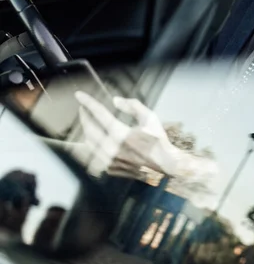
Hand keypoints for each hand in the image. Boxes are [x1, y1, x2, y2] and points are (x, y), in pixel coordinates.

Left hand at [74, 91, 216, 180]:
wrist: (164, 165)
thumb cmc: (157, 139)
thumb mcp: (150, 117)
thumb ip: (132, 105)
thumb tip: (115, 101)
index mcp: (121, 134)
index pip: (99, 114)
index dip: (88, 103)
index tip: (79, 95)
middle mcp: (112, 149)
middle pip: (89, 129)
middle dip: (84, 116)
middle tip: (83, 108)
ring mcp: (109, 161)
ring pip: (88, 143)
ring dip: (86, 130)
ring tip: (88, 122)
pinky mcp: (109, 169)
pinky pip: (94, 154)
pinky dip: (91, 144)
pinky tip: (94, 138)